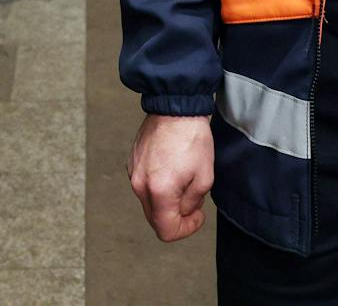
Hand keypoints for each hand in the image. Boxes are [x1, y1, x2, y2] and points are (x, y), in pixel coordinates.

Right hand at [128, 114, 213, 241]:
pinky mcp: (132, 163)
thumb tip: (184, 211)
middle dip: (176, 216)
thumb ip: (192, 203)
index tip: (197, 216)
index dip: (186, 229)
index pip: (166, 231)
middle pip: (155, 219)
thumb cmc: (191, 137)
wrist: (176, 106)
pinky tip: (172, 168)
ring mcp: (134, 173)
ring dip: (167, 200)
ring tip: (183, 179)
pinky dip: (158, 185)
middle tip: (194, 201)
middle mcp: (140, 185)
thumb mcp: (205, 177)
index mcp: (159, 191)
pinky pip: (145, 185)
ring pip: (150, 202)